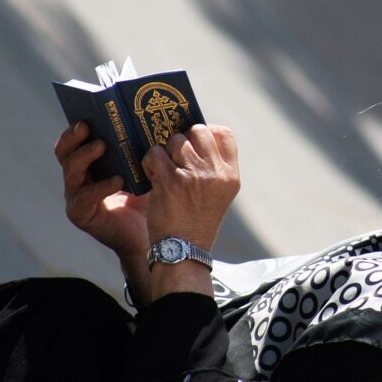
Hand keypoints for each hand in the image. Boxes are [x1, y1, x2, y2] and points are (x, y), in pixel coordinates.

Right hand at [54, 122, 151, 299]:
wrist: (159, 234)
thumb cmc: (155, 196)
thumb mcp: (149, 166)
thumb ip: (146, 145)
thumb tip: (157, 115)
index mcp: (93, 162)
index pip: (78, 139)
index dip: (79, 125)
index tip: (88, 109)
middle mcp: (81, 177)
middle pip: (65, 151)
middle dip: (73, 136)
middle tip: (87, 124)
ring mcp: (77, 195)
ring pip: (70, 171)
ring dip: (84, 156)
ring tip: (102, 145)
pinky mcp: (81, 214)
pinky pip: (84, 198)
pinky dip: (100, 187)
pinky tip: (117, 180)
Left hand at [142, 124, 239, 298]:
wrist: (184, 251)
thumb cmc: (197, 223)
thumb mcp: (218, 195)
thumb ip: (213, 169)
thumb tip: (194, 140)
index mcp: (231, 175)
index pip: (226, 134)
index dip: (208, 132)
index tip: (196, 144)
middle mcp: (216, 172)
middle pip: (198, 131)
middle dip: (183, 140)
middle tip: (176, 159)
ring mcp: (195, 175)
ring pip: (175, 141)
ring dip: (165, 152)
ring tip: (164, 171)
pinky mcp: (172, 180)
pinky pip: (156, 154)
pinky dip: (150, 162)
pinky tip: (153, 177)